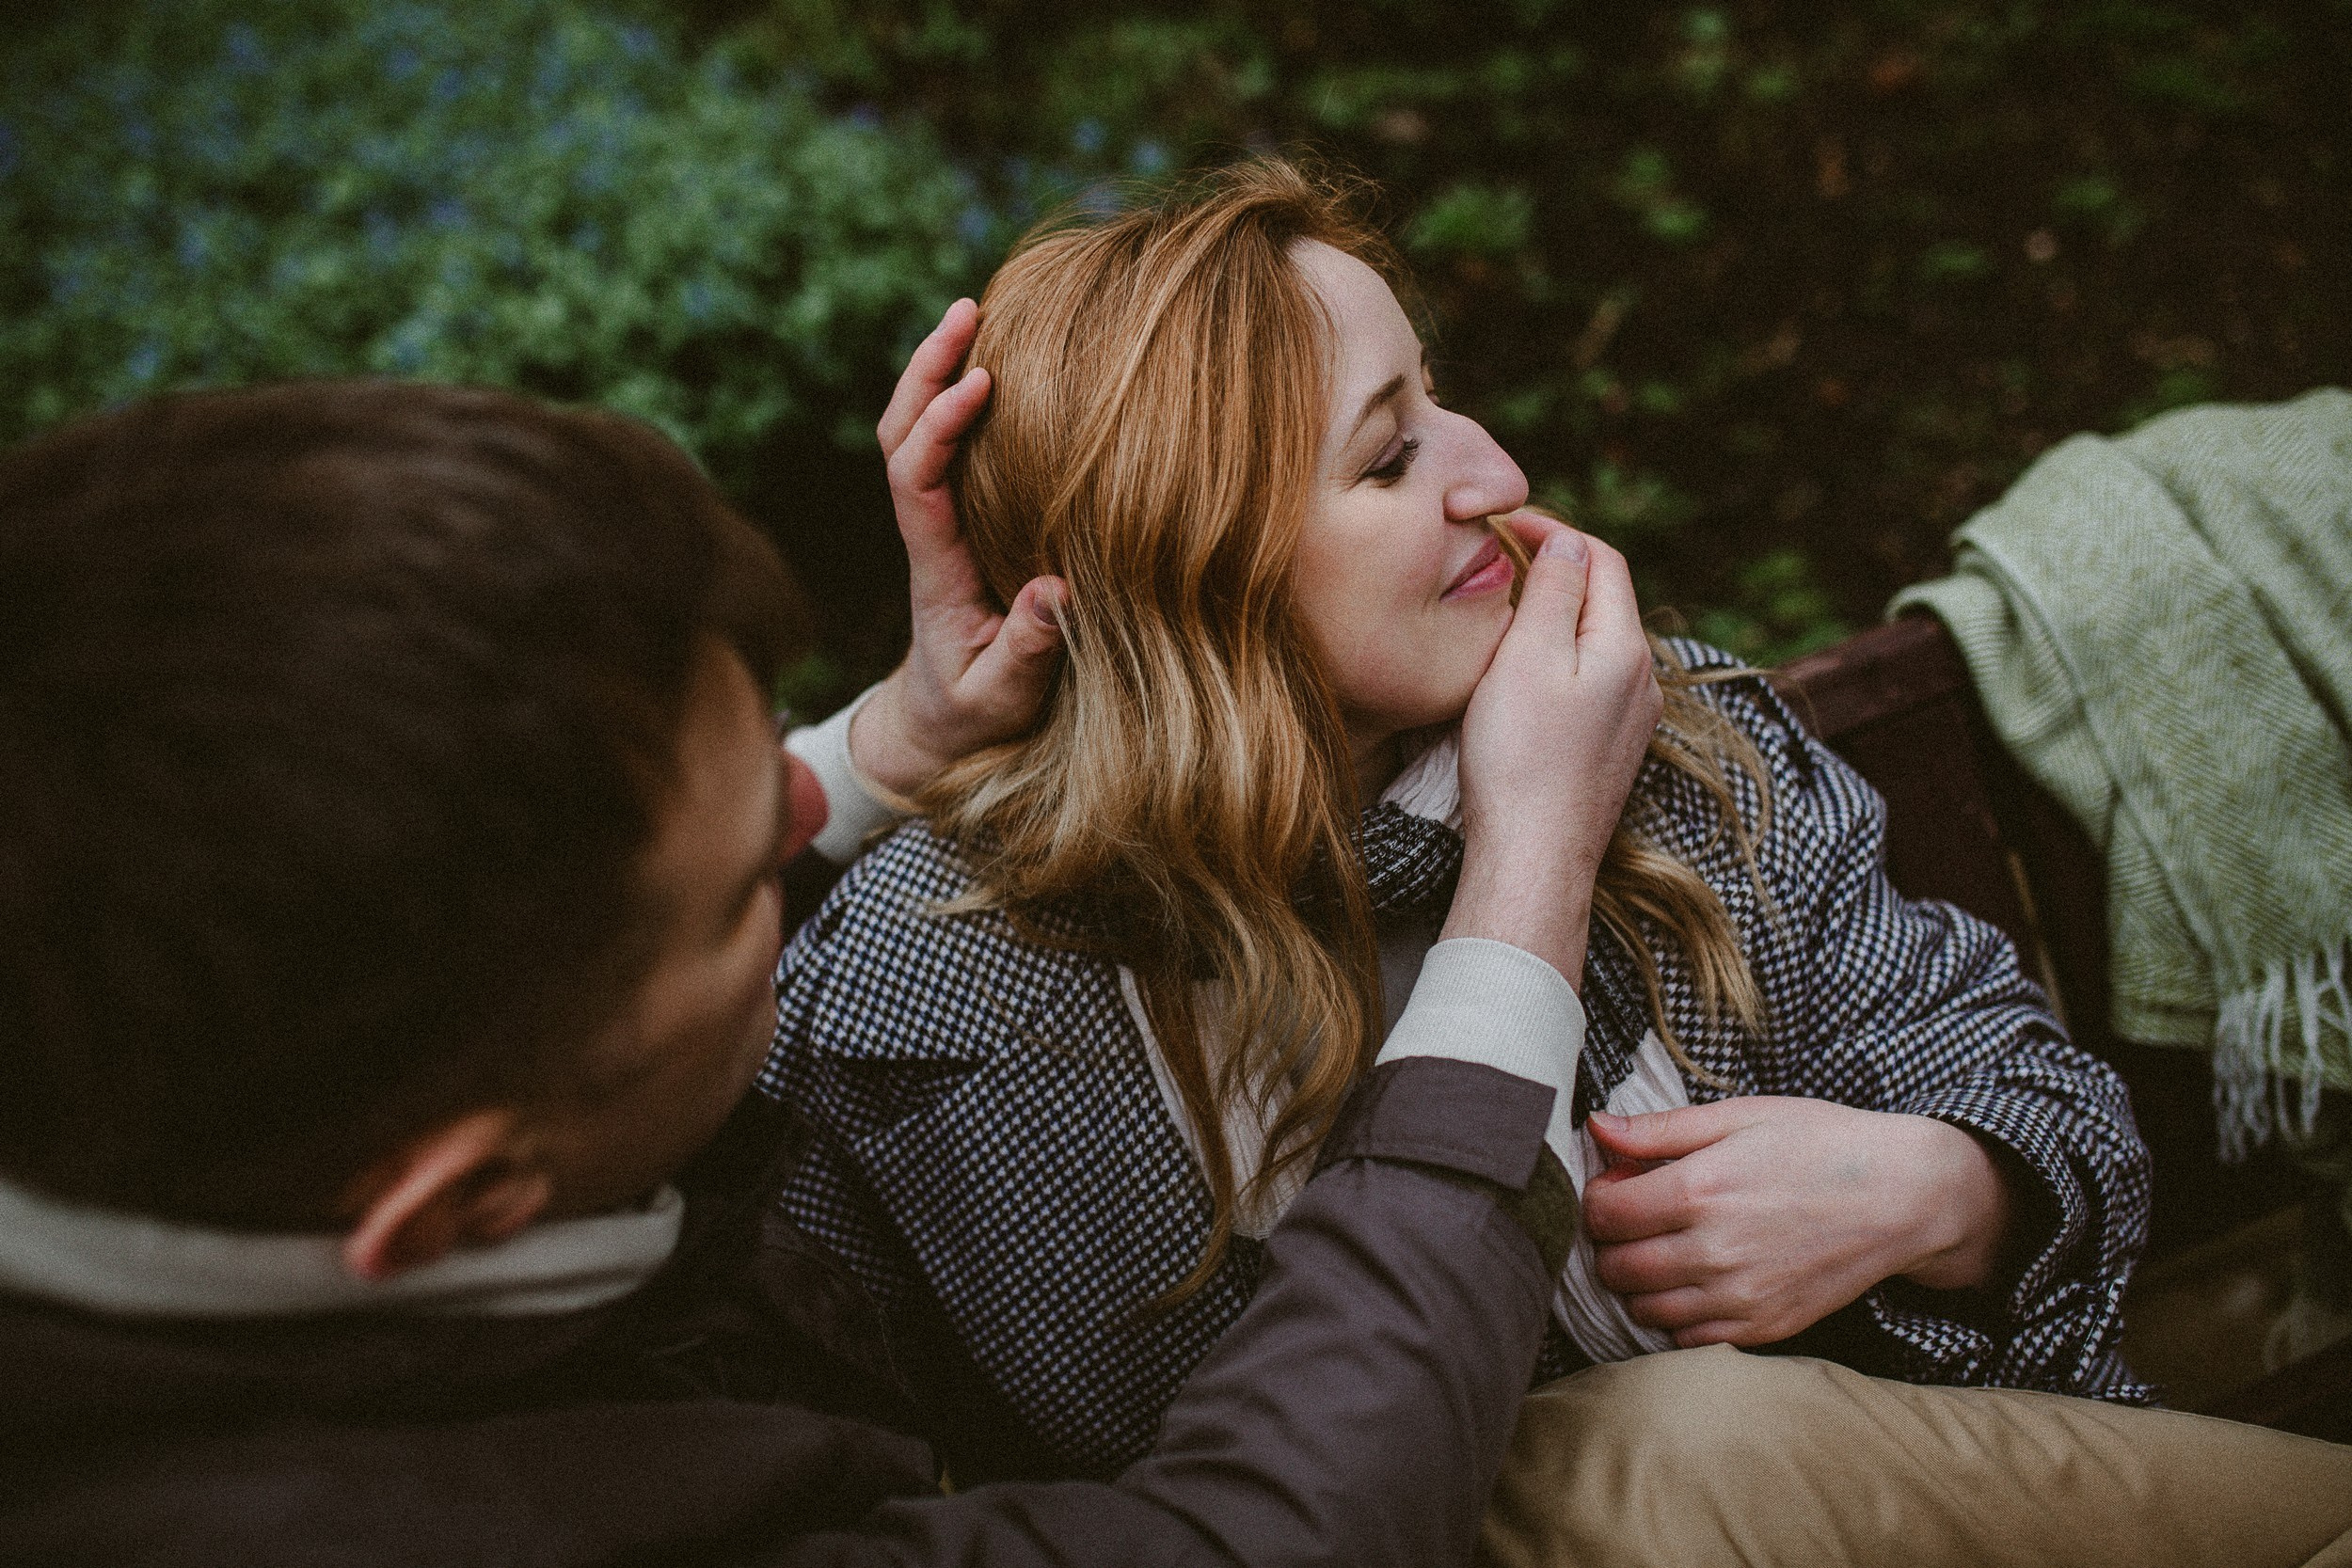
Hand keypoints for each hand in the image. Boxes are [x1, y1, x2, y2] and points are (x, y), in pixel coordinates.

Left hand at [849, 298, 1067, 797]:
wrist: (937, 732)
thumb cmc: (973, 716)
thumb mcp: (1002, 698)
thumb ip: (1027, 652)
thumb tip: (1055, 591)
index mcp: (934, 566)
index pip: (916, 478)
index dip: (941, 424)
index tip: (982, 382)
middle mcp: (926, 533)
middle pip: (899, 432)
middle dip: (926, 368)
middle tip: (968, 309)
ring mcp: (938, 524)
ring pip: (913, 432)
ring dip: (935, 370)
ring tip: (975, 312)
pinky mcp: (958, 523)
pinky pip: (946, 449)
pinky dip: (957, 397)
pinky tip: (995, 361)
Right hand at [1442, 516, 1661, 985]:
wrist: (1533, 858)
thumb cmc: (1521, 758)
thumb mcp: (1529, 656)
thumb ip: (1553, 590)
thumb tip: (1568, 540)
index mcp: (1625, 646)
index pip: (1602, 559)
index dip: (1555, 530)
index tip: (1504, 523)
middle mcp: (1642, 679)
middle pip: (1605, 598)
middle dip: (1557, 569)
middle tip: (1500, 559)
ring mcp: (1630, 719)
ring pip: (1598, 642)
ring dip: (1558, 615)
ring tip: (1507, 609)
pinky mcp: (1611, 751)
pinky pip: (1591, 682)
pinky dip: (1560, 658)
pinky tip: (1524, 674)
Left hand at [1581, 1095, 2013, 1346]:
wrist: (1903, 1197)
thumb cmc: (1820, 1144)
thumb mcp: (1740, 1116)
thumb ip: (1661, 1130)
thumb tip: (1596, 1128)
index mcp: (1699, 1190)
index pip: (1602, 1214)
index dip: (1598, 1197)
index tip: (1618, 1186)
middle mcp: (1712, 1251)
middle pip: (1615, 1267)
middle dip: (1611, 1242)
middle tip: (1636, 1219)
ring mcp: (1739, 1297)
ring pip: (1643, 1308)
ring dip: (1637, 1283)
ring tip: (1663, 1249)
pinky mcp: (1763, 1328)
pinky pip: (1687, 1338)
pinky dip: (1675, 1315)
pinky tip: (1694, 1282)